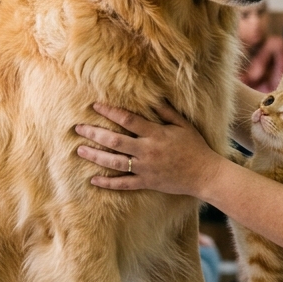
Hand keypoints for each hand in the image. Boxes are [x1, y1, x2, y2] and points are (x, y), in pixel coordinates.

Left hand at [75, 102, 224, 198]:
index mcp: (155, 134)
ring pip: (114, 162)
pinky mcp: (146, 183)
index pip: (128, 120)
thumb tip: (152, 97)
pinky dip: (108, 183)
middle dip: (94, 133)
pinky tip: (93, 180)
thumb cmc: (195, 147)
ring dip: (95, 156)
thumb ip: (166, 112)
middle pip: (115, 141)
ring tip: (80, 150)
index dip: (110, 112)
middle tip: (78, 128)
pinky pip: (123, 184)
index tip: (96, 106)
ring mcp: (145, 169)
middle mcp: (147, 151)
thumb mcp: (183, 125)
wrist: (204, 174)